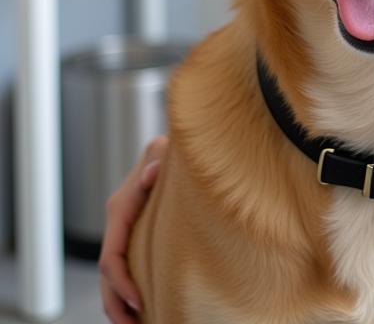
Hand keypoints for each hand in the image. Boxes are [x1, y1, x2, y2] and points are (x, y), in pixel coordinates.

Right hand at [99, 134, 166, 321]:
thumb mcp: (168, 151)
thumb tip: (151, 175)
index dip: (121, 283)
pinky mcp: (138, 233)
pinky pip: (127, 267)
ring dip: (121, 304)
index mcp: (121, 207)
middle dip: (117, 305)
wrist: (183, 148)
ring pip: (113, 277)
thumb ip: (159, 162)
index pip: (111, 256)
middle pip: (107, 275)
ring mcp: (127, 229)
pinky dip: (130, 290)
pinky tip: (147, 307)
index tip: (140, 301)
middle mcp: (120, 221)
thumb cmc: (178, 150)